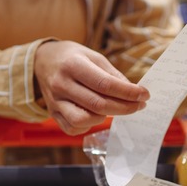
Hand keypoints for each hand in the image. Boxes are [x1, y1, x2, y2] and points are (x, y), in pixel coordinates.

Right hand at [34, 40, 148, 134]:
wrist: (42, 61)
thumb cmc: (72, 58)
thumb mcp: (93, 57)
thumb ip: (112, 75)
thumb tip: (133, 92)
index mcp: (73, 65)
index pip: (105, 84)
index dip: (128, 92)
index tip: (144, 95)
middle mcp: (61, 84)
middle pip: (98, 104)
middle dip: (124, 107)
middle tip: (139, 105)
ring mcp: (55, 102)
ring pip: (84, 120)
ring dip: (105, 117)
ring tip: (112, 108)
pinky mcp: (53, 114)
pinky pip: (73, 128)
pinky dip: (89, 125)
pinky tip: (95, 114)